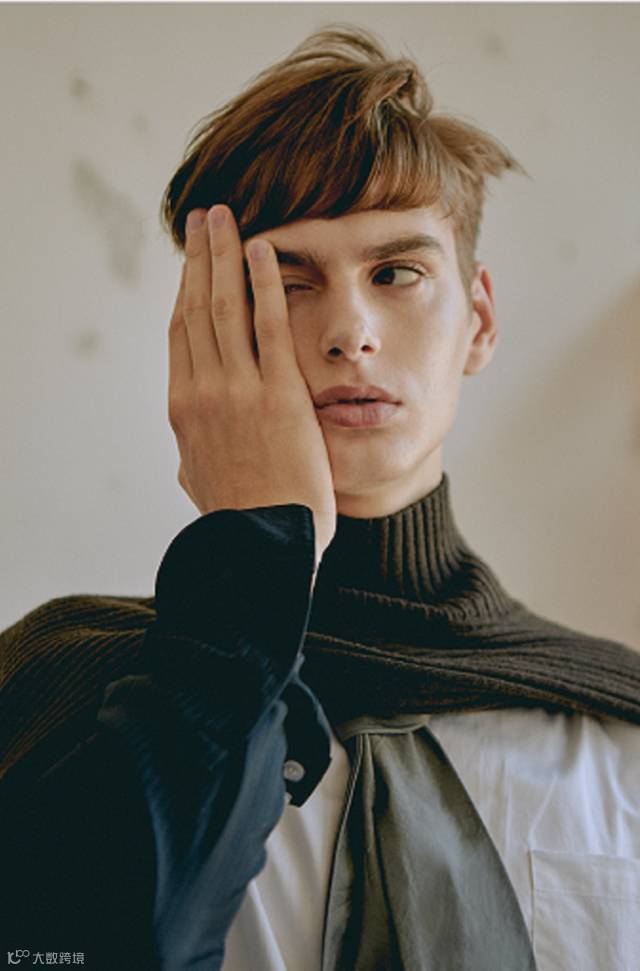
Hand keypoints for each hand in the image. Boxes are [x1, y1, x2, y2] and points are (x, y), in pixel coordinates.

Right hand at [168, 205, 336, 570]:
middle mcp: (202, 391)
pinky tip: (264, 248)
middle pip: (194, 308)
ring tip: (226, 216)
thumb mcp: (200, 484)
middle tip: (204, 217)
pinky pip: (269, 324)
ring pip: (223, 306)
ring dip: (224, 254)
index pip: (180, 335)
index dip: (183, 291)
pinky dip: (264, 282)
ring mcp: (237, 390)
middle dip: (199, 257)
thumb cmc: (239, 523)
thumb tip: (189, 451)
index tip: (191, 262)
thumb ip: (193, 456)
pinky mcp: (278, 393)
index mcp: (183, 410)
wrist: (263, 549)